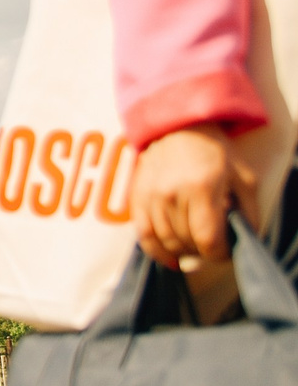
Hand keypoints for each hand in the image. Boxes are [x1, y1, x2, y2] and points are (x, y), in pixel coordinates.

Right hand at [132, 123, 235, 267]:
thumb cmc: (215, 152)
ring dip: (182, 252)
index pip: (207, 239)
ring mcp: (151, 196)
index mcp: (201, 188)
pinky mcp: (137, 197)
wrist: (179, 127)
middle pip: (186, 243)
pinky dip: (155, 251)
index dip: (219, 254)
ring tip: (194, 247)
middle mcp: (172, 194)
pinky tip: (169, 258)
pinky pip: (142, 235)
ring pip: (165, 242)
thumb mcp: (243, 177)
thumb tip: (245, 239)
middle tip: (212, 247)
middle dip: (203, 252)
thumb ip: (249, 211)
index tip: (226, 252)